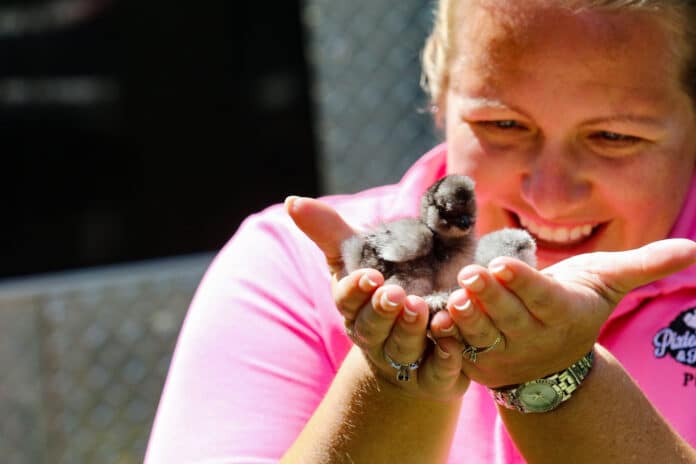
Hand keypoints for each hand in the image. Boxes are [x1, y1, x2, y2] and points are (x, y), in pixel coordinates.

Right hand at [286, 196, 469, 400]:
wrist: (418, 340)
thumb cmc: (386, 287)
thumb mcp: (360, 257)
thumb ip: (331, 231)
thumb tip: (292, 202)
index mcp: (355, 307)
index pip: (348, 301)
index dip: (357, 289)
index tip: (371, 275)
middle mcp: (375, 336)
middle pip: (372, 328)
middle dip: (383, 312)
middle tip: (397, 293)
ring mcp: (403, 359)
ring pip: (402, 349)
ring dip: (411, 331)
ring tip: (425, 309)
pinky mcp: (433, 376)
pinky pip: (436, 373)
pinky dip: (444, 360)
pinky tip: (453, 344)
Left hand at [444, 239, 695, 386]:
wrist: (552, 360)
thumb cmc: (576, 306)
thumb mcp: (608, 283)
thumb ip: (643, 265)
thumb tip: (694, 250)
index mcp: (562, 312)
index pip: (541, 296)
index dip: (522, 281)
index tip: (502, 262)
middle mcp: (533, 336)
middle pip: (508, 314)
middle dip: (489, 295)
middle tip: (470, 273)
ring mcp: (505, 353)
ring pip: (482, 333)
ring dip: (466, 318)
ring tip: (454, 298)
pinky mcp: (479, 362)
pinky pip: (460, 350)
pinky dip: (447, 338)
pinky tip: (434, 322)